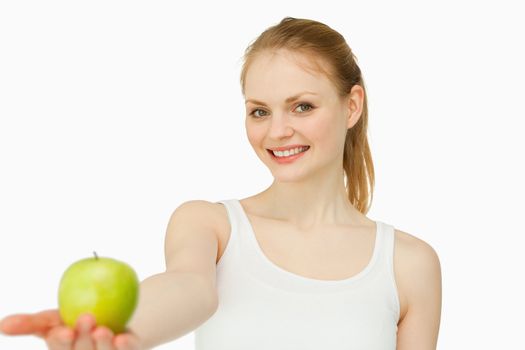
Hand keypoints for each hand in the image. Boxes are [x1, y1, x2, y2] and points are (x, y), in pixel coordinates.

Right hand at [0, 309, 140, 349]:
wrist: (114, 315)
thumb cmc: (73, 320)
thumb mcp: (52, 319)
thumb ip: (30, 323)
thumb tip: (3, 324)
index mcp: (63, 349)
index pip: (59, 348)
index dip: (61, 341)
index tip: (63, 330)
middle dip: (82, 339)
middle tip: (86, 318)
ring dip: (102, 343)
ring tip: (103, 329)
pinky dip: (126, 346)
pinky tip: (123, 338)